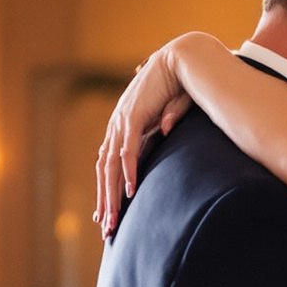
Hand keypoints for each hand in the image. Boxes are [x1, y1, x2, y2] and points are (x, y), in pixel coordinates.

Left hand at [95, 38, 200, 236]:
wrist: (180, 58)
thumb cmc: (177, 84)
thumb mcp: (169, 111)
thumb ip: (167, 122)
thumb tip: (166, 131)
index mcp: (123, 126)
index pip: (109, 165)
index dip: (107, 190)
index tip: (106, 213)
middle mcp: (117, 126)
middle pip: (105, 171)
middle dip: (106, 201)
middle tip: (106, 228)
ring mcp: (123, 121)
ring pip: (112, 167)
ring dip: (112, 195)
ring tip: (114, 219)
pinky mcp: (134, 117)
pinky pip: (129, 152)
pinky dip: (128, 173)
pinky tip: (130, 193)